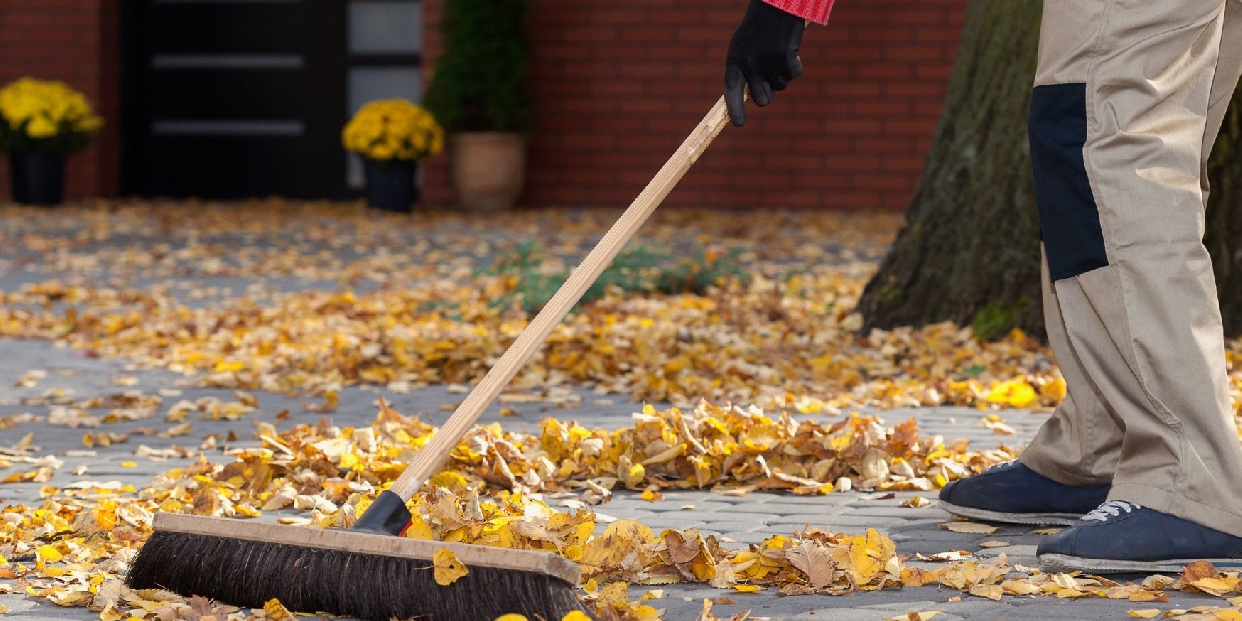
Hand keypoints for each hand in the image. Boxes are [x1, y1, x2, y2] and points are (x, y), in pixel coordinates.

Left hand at [724, 0, 805, 126]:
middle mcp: (749, 64)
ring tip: (778, 50)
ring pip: (781, 85)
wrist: (775, 4)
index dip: (734, 109)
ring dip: (783, 72)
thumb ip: (746, 70)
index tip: (738, 124)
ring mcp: (767, 62)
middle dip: (770, 92)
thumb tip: (758, 96)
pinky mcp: (785, 57)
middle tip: (771, 75)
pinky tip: (790, 47)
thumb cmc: (759, 26)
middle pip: (763, 98)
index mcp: (735, 60)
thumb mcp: (745, 46)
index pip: (731, 91)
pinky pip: (795, 73)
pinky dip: (796, 63)